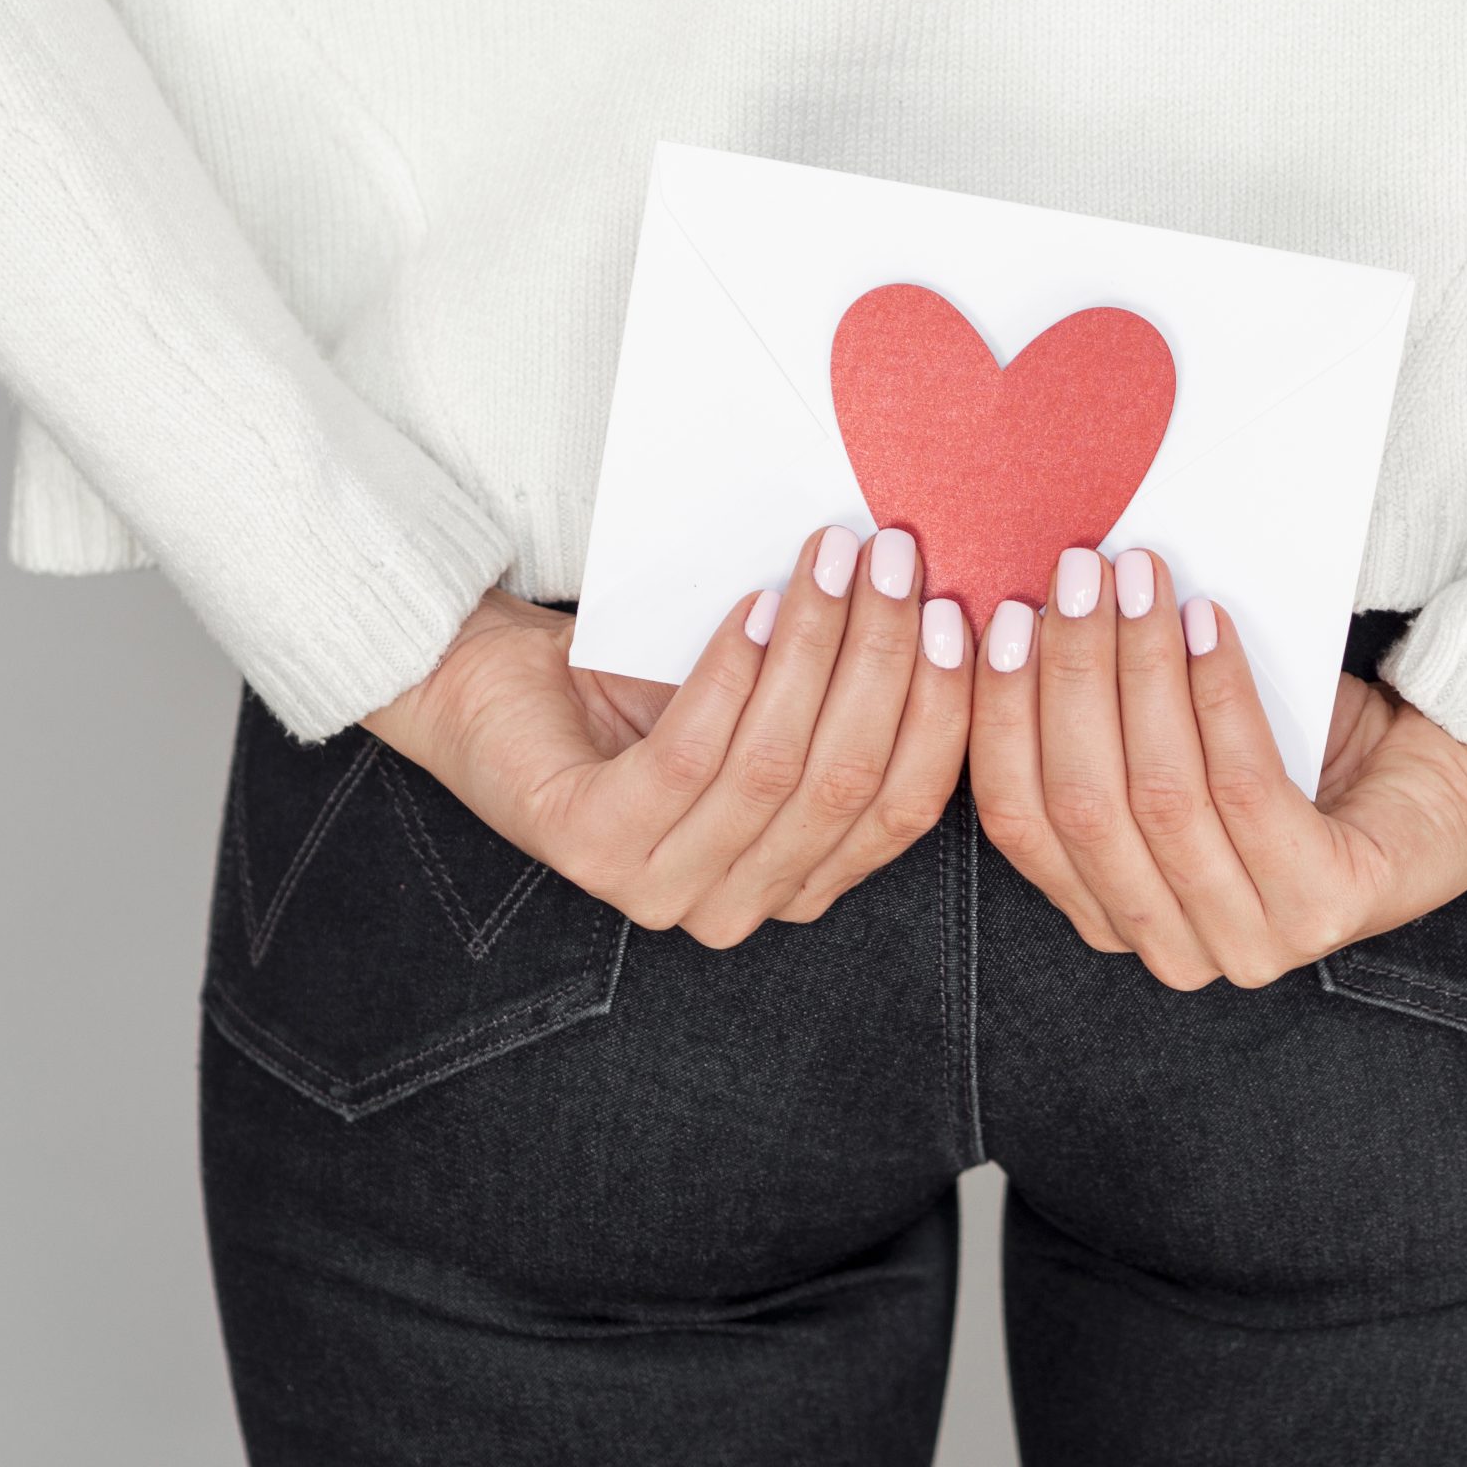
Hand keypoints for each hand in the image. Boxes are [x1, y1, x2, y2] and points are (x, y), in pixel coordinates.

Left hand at [364, 525, 973, 947]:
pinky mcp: (591, 846)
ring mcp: (658, 888)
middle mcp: (734, 905)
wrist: (492, 684)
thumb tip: (954, 606)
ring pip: (776, 768)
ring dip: (816, 650)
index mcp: (795, 880)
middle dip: (886, 663)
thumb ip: (845, 689)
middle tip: (899, 565)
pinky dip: (732, 675)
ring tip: (832, 561)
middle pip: (846, 784)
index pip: (901, 808)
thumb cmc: (638, 685)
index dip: (947, 713)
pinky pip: (692, 756)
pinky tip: (752, 607)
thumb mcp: (764, 696)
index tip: (974, 617)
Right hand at [966, 546, 1466, 990]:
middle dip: (1067, 677)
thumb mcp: (1175, 738)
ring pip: (1158, 794)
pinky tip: (1208, 624)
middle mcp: (1172, 948)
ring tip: (1139, 580)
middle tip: (1069, 579)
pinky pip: (1245, 787)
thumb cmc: (1297, 750)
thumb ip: (1100, 715)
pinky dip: (1218, 695)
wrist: (1442, 779)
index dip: (995, 717)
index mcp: (1112, 914)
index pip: (1019, 821)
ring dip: (1139, 670)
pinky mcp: (1327, 906)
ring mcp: (1253, 941)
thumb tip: (1017, 608)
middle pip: (1081, 804)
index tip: (984, 619)